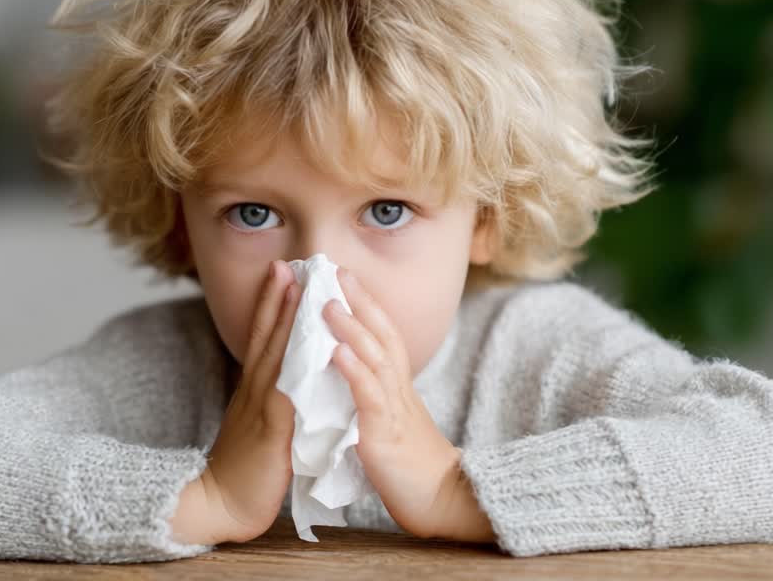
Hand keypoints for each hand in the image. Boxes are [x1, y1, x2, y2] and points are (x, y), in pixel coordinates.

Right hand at [200, 260, 301, 542]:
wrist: (218, 505)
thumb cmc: (245, 472)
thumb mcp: (259, 427)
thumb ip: (274, 402)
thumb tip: (294, 382)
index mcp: (254, 390)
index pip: (262, 338)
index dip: (271, 304)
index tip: (283, 271)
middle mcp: (255, 390)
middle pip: (267, 335)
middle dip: (279, 298)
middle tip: (289, 262)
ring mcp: (262, 406)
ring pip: (277, 353)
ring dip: (287, 318)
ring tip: (299, 287)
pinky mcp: (273, 428)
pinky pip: (289, 389)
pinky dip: (300, 364)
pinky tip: (314, 345)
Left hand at [324, 266, 491, 540]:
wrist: (444, 503)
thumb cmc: (414, 469)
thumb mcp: (392, 423)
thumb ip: (374, 400)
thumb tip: (348, 380)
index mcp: (398, 388)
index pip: (385, 335)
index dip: (366, 304)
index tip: (344, 276)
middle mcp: (399, 391)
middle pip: (383, 335)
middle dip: (360, 300)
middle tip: (335, 270)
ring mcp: (395, 411)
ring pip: (376, 359)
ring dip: (352, 328)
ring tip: (328, 302)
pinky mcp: (387, 435)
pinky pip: (371, 397)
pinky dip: (355, 371)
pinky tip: (337, 352)